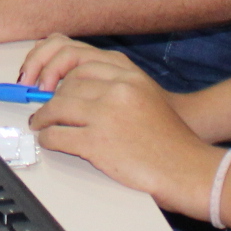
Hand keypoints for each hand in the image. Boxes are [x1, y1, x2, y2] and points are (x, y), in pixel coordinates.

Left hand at [25, 45, 220, 214]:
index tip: (48, 81)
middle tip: (43, 107)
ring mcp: (106, 115)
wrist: (189, 168)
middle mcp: (117, 89)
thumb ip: (116, 84)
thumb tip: (73, 85)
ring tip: (42, 123)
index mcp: (129, 74)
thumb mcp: (145, 94)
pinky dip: (48, 138)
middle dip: (51, 96)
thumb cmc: (169, 138)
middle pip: (66, 85)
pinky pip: (57, 135)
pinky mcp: (97, 143)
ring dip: (44, 117)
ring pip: (57, 107)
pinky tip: (50, 140)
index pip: (79, 62)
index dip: (58, 71)